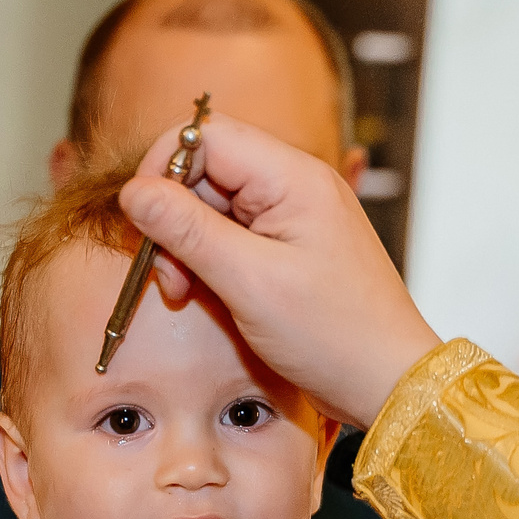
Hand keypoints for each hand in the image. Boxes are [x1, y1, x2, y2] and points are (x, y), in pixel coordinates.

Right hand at [119, 114, 443, 428]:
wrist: (385, 383)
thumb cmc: (334, 335)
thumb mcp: (249, 282)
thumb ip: (188, 230)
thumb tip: (132, 191)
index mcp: (294, 178)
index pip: (207, 135)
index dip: (164, 169)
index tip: (145, 222)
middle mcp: (294, 185)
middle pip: (205, 171)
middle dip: (174, 219)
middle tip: (169, 278)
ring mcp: (293, 216)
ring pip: (212, 206)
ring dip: (186, 246)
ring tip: (184, 294)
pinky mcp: (287, 246)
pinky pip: (231, 235)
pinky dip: (208, 262)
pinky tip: (206, 296)